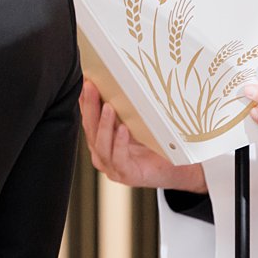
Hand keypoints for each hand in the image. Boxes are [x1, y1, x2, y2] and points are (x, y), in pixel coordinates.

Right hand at [80, 80, 206, 192]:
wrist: (173, 170)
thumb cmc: (152, 148)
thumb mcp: (133, 126)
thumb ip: (121, 114)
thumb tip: (114, 86)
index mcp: (99, 141)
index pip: (88, 118)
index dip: (84, 101)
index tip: (85, 83)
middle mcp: (101, 154)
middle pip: (90, 128)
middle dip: (90, 106)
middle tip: (91, 88)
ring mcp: (111, 166)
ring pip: (101, 144)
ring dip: (104, 124)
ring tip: (108, 107)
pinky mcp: (125, 174)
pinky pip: (118, 158)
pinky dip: (119, 143)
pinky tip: (123, 130)